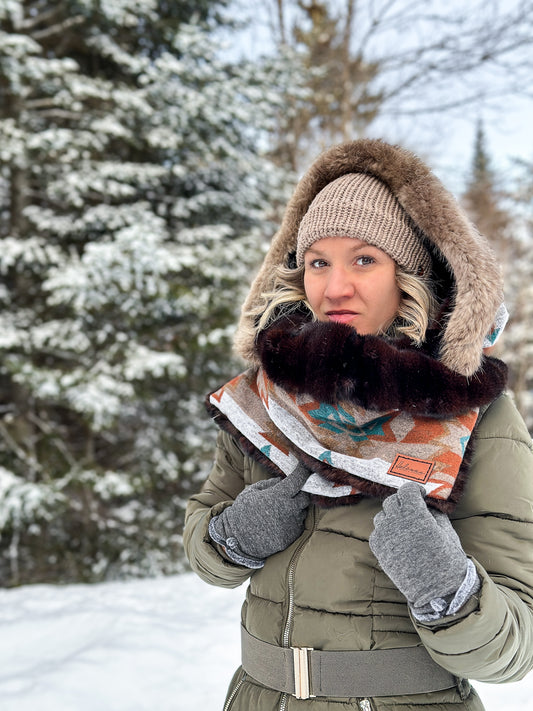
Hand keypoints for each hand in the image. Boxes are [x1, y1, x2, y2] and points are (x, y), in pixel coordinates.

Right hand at [209, 464, 310, 567]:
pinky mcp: (291, 537)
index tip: (304, 468)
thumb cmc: (242, 512)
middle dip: (301, 492)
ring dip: (295, 508)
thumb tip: (282, 479)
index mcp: (277, 496)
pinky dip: (292, 521)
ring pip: (302, 511)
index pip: (297, 480)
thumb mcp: (251, 492)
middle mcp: (288, 510)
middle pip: (306, 497)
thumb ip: (269, 484)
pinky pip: (298, 525)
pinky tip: (279, 522)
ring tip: (280, 510)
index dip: (302, 472)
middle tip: (292, 492)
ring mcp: (291, 525)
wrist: (237, 540)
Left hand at [369, 482, 468, 608]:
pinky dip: (385, 532)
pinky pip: (376, 532)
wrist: (436, 592)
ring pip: (382, 516)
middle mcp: (397, 522)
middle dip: (402, 502)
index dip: (414, 489)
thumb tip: (426, 505)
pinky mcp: (378, 549)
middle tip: (412, 510)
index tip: (420, 494)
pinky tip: (397, 540)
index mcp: (416, 516)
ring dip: (392, 517)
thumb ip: (435, 514)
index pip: (406, 490)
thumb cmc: (447, 562)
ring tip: (404, 527)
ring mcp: (385, 535)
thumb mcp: (447, 533)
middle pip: (392, 501)